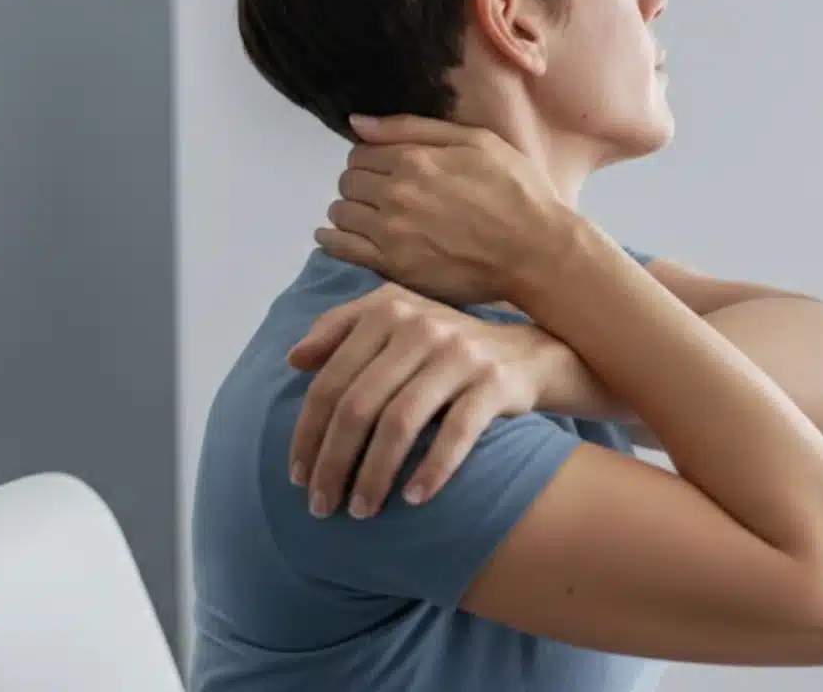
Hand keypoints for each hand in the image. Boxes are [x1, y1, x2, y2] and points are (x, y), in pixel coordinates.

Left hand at [285, 282, 556, 518]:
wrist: (529, 354)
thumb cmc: (448, 349)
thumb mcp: (397, 324)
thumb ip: (343, 330)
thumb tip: (293, 359)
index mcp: (388, 312)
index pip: (331, 381)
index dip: (308, 433)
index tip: (297, 477)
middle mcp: (421, 327)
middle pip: (359, 405)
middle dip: (334, 463)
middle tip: (322, 505)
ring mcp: (460, 354)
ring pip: (401, 422)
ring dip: (375, 475)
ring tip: (362, 510)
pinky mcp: (495, 382)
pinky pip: (457, 432)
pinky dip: (432, 469)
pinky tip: (414, 499)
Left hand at [315, 114, 573, 305]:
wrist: (537, 250)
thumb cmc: (516, 191)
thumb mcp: (476, 141)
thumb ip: (412, 128)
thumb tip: (356, 122)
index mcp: (414, 158)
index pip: (361, 152)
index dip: (371, 159)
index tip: (385, 169)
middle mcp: (395, 193)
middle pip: (348, 181)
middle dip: (359, 184)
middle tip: (380, 194)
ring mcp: (391, 232)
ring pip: (341, 212)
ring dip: (348, 210)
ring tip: (368, 216)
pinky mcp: (394, 266)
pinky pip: (341, 248)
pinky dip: (331, 240)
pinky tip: (335, 237)